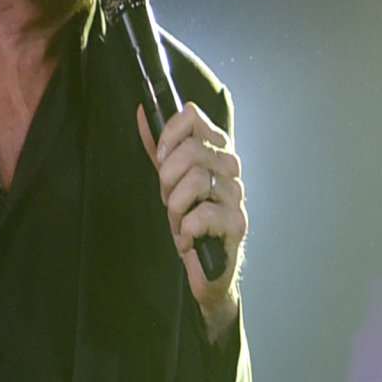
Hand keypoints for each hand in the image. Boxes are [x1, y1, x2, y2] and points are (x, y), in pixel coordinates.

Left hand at [138, 99, 245, 338]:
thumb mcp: (170, 180)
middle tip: (170, 200)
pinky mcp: (238, 222)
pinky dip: (186, 229)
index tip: (161, 157)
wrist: (207, 267)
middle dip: (168, 179)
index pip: (193, 116)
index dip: (170, 133)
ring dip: (176, 207)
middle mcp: (230, 168)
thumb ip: (159, 148)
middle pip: (191, 150)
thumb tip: (143, 114)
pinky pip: (204, 213)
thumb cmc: (191, 221)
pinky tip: (188, 239)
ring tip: (179, 222)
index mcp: (215, 150)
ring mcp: (236, 195)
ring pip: (196, 180)